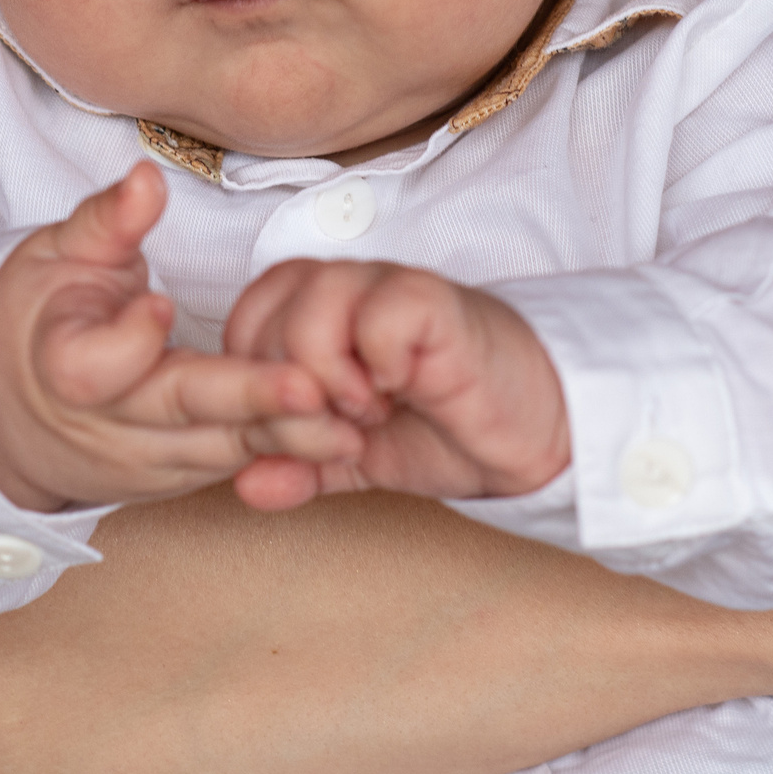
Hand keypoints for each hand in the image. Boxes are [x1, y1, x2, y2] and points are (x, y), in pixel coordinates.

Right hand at [0, 165, 361, 511]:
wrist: (10, 412)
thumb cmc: (43, 318)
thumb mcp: (57, 255)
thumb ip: (106, 222)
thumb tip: (146, 179)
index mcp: (61, 362)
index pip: (91, 365)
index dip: (125, 340)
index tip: (158, 306)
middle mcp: (106, 424)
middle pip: (178, 412)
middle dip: (248, 401)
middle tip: (310, 386)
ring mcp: (144, 460)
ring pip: (220, 448)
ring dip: (286, 436)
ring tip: (352, 418)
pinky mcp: (179, 476)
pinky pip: (237, 464)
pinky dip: (287, 452)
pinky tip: (340, 434)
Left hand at [221, 259, 569, 511]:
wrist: (531, 427)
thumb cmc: (445, 425)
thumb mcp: (354, 459)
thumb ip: (298, 465)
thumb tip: (244, 486)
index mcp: (314, 312)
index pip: (241, 325)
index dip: (256, 388)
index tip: (302, 430)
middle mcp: (345, 287)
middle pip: (264, 321)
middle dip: (290, 395)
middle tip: (339, 429)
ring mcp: (387, 287)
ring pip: (310, 305)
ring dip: (331, 376)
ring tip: (370, 410)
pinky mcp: (433, 300)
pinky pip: (378, 313)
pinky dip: (380, 361)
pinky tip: (404, 387)